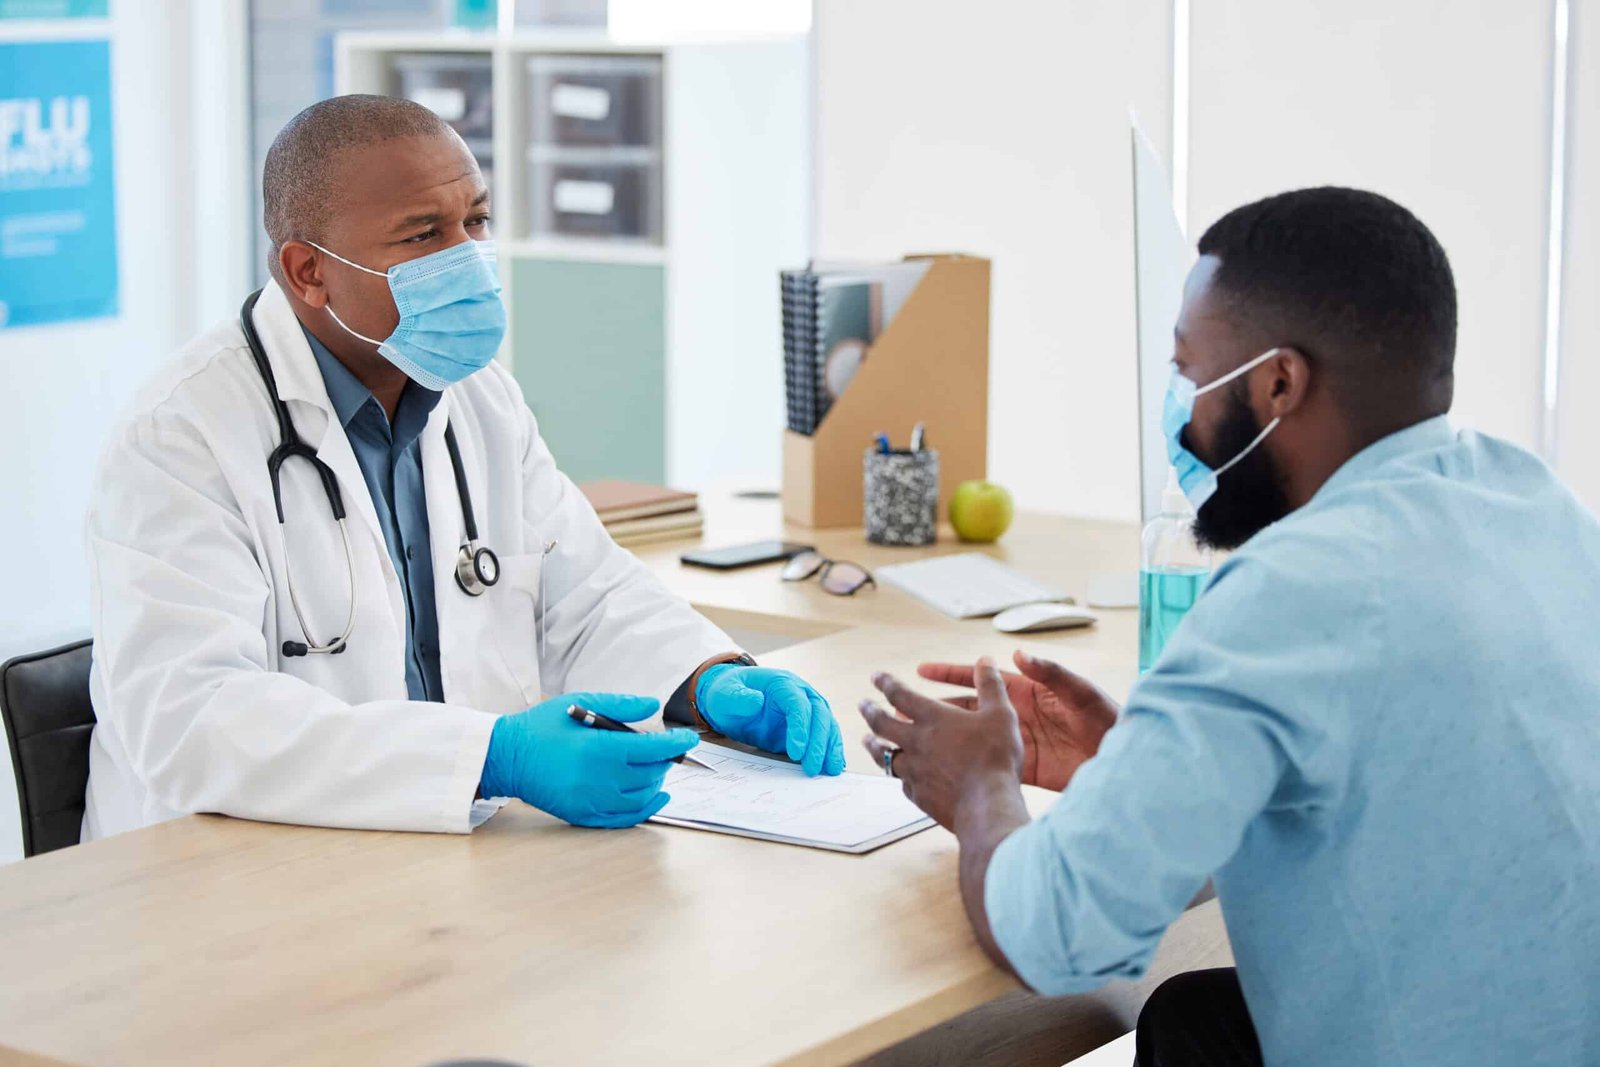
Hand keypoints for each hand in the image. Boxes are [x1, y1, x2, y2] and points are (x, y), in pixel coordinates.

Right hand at [479, 692, 698, 827]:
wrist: (507, 756)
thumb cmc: (543, 726)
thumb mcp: (580, 702)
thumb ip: (620, 705)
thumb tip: (653, 706)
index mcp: (598, 748)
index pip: (652, 750)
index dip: (676, 743)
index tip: (690, 737)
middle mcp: (597, 779)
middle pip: (649, 774)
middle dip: (666, 760)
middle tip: (669, 749)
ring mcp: (590, 801)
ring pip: (641, 797)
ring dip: (657, 782)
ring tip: (659, 768)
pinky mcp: (583, 816)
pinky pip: (624, 818)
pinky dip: (646, 809)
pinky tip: (657, 797)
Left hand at [697, 664, 845, 775]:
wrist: (730, 698)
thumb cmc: (728, 693)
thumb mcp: (724, 693)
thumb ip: (738, 697)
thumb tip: (756, 701)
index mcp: (782, 683)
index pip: (798, 704)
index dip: (800, 727)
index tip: (796, 752)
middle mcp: (800, 694)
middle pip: (819, 715)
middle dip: (819, 743)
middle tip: (813, 768)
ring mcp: (806, 710)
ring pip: (827, 726)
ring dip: (830, 748)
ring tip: (831, 770)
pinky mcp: (806, 727)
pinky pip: (823, 737)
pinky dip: (829, 750)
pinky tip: (833, 766)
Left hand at [858, 657, 1026, 831]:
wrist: (987, 805)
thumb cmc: (995, 758)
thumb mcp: (1001, 714)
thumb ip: (991, 686)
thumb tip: (985, 662)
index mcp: (933, 719)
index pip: (900, 695)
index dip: (886, 683)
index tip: (875, 677)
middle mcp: (916, 743)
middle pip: (882, 724)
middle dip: (870, 711)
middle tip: (862, 705)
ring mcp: (913, 771)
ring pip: (884, 755)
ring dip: (873, 745)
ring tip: (867, 740)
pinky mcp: (918, 795)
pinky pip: (902, 782)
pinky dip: (898, 775)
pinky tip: (899, 776)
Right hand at [917, 651, 1117, 791]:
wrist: (1127, 762)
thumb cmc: (1109, 721)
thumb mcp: (1081, 694)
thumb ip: (1052, 674)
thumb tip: (1019, 655)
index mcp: (1027, 691)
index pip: (981, 679)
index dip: (951, 674)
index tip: (922, 670)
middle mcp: (1017, 715)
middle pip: (968, 708)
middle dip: (936, 706)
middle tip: (903, 705)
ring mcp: (1017, 741)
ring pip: (971, 736)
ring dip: (945, 735)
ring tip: (915, 737)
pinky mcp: (1022, 767)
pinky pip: (987, 761)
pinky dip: (964, 762)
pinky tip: (943, 766)